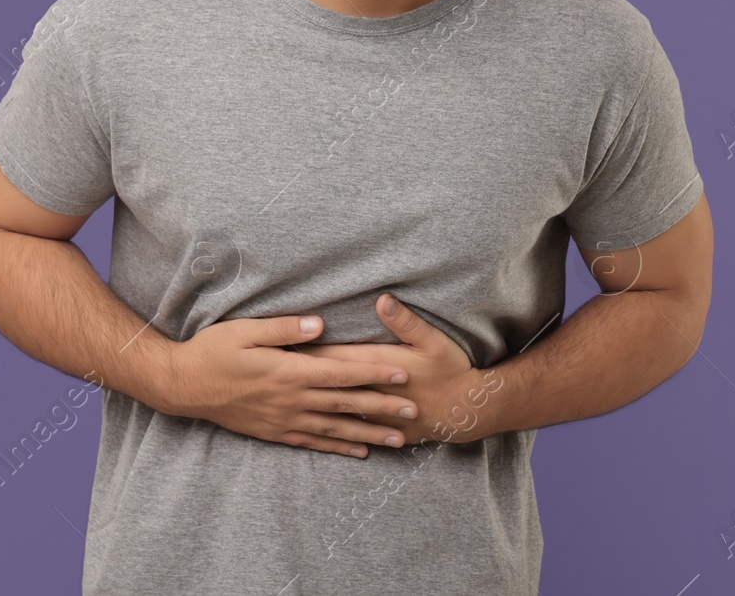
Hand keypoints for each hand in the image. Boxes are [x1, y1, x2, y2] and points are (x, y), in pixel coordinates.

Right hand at [162, 313, 422, 457]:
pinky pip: (313, 442)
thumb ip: (285, 329)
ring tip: (399, 440)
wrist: (183, 386)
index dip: (374, 374)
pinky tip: (359, 451)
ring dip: (369, 434)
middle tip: (415, 412)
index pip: (341, 373)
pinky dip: (338, 447)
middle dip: (383, 408)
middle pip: (346, 404)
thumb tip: (321, 324)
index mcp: (288, 372)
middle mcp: (291, 400)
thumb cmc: (213, 351)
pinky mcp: (274, 433)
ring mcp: (283, 420)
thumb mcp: (245, 330)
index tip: (403, 375)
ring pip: (335, 428)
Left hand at [290, 293, 505, 447]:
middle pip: (325, 386)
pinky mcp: (380, 431)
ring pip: (332, 412)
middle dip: (296, 381)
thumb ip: (405, 321)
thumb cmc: (452, 370)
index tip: (277, 350)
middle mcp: (369, 394)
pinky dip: (328, 431)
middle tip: (265, 376)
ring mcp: (373, 417)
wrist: (470, 412)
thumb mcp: (433, 340)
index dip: (304, 354)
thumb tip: (382, 300)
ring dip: (307, 406)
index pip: (331, 360)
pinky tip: (312, 431)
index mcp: (377, 369)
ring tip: (280, 404)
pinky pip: (348, 434)